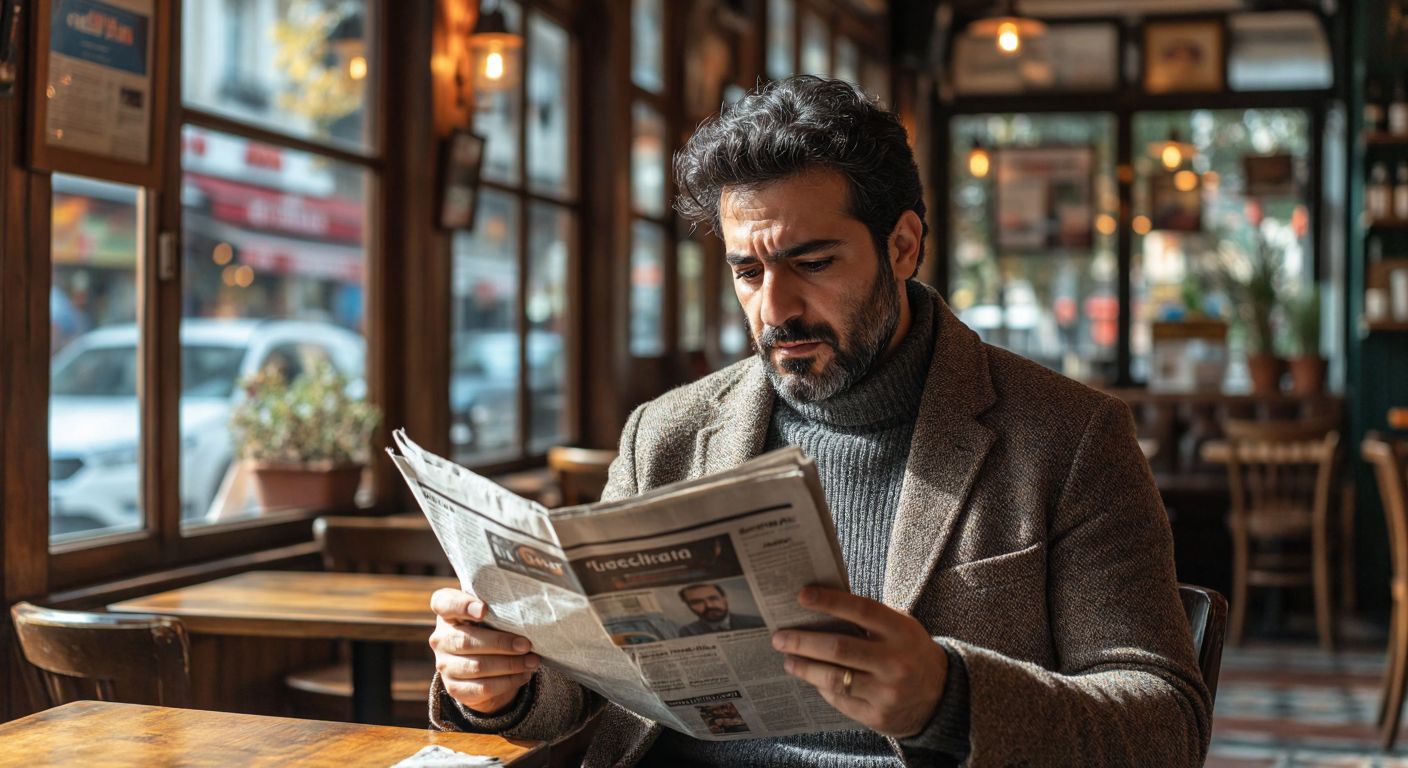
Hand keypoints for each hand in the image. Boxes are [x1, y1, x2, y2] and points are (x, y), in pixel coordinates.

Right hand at [429, 588, 538, 713]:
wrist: (485, 664)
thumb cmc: (492, 628)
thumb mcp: (492, 614)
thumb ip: (500, 609)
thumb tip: (525, 616)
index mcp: (447, 612)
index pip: (444, 603)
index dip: (462, 606)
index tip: (484, 609)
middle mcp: (440, 638)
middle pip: (466, 641)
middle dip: (500, 643)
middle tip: (526, 644)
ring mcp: (444, 664)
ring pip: (477, 667)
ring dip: (509, 665)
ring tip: (532, 661)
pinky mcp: (454, 688)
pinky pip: (482, 688)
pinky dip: (507, 682)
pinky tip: (523, 675)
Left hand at [771, 586, 946, 737]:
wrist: (940, 694)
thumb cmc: (909, 650)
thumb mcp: (899, 627)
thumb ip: (868, 618)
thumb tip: (820, 606)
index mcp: (901, 632)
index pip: (861, 610)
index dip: (829, 601)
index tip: (802, 595)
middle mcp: (895, 662)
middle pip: (838, 649)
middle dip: (802, 641)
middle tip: (779, 637)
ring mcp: (887, 692)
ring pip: (834, 678)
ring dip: (805, 668)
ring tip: (788, 659)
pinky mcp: (878, 716)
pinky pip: (840, 700)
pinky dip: (822, 687)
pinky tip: (812, 678)